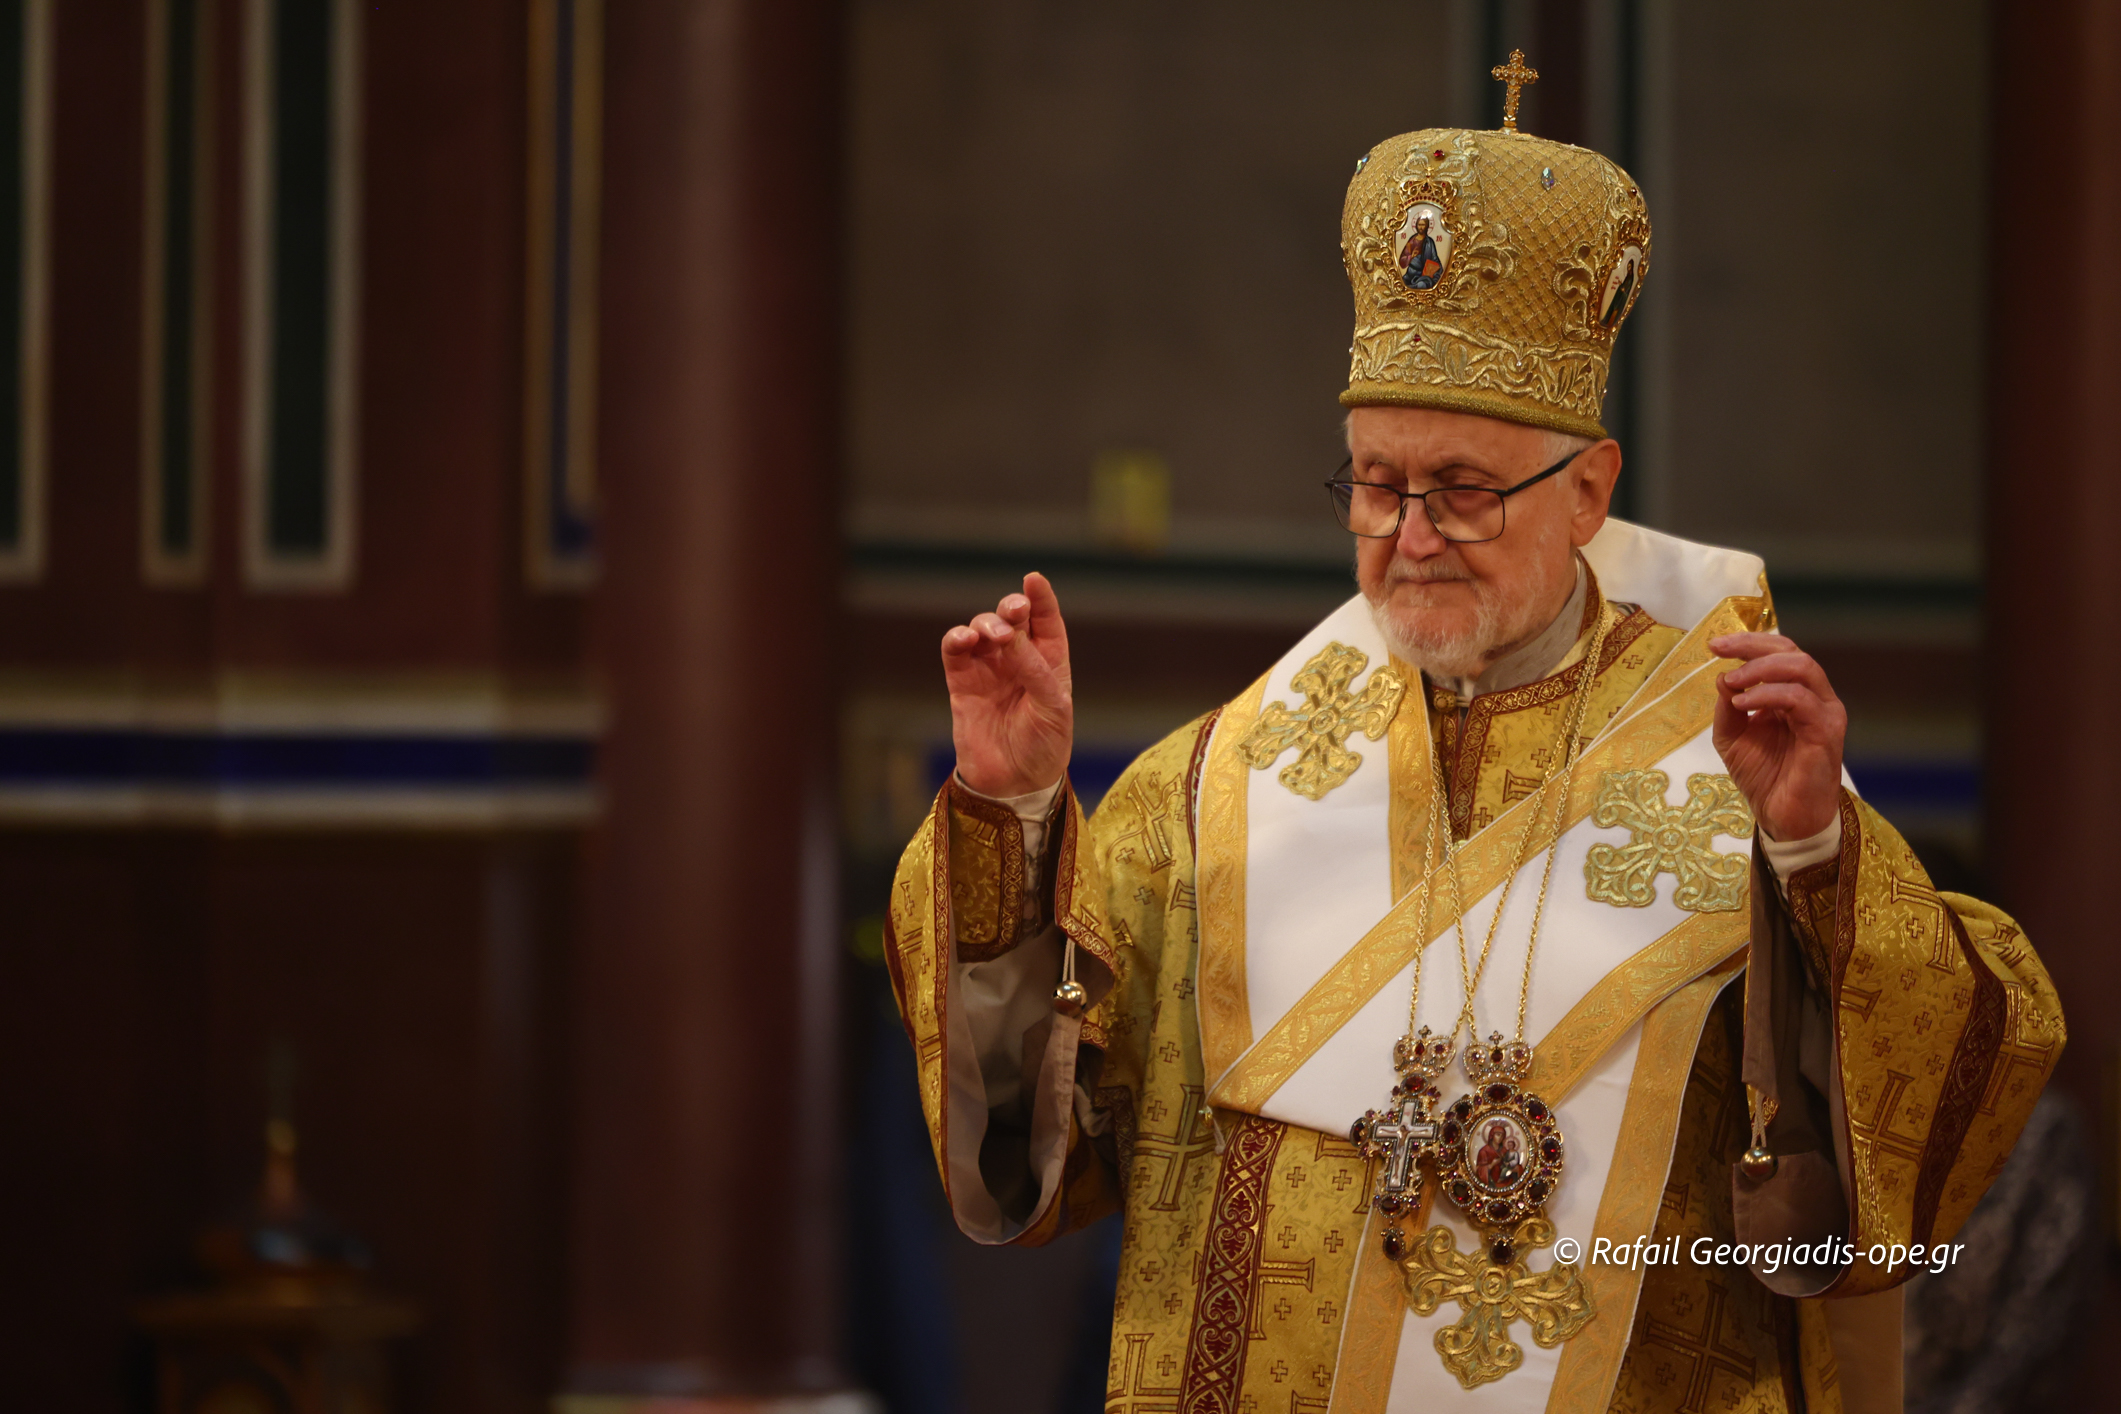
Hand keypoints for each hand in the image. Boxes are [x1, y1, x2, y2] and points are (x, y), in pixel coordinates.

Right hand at [942, 572, 1073, 797]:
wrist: (1015, 784)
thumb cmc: (1045, 746)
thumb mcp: (1053, 708)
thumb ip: (1033, 669)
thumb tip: (1007, 634)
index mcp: (1049, 662)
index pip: (1045, 621)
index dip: (1040, 598)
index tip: (1034, 580)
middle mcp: (1018, 659)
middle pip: (1011, 618)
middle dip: (1011, 607)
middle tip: (1014, 612)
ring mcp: (989, 669)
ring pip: (982, 628)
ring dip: (986, 623)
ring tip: (992, 637)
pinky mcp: (962, 683)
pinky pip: (956, 651)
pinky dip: (957, 639)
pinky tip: (964, 639)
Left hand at [1708, 632, 1845, 841]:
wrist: (1781, 817)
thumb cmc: (1763, 777)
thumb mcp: (1732, 737)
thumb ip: (1727, 707)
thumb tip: (1723, 676)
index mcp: (1793, 695)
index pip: (1779, 653)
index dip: (1748, 643)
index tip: (1714, 644)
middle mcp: (1814, 698)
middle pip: (1792, 652)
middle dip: (1753, 647)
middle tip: (1722, 653)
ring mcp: (1824, 713)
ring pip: (1803, 668)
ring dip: (1762, 669)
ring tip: (1733, 683)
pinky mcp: (1826, 732)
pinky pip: (1801, 700)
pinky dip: (1770, 695)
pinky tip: (1744, 705)